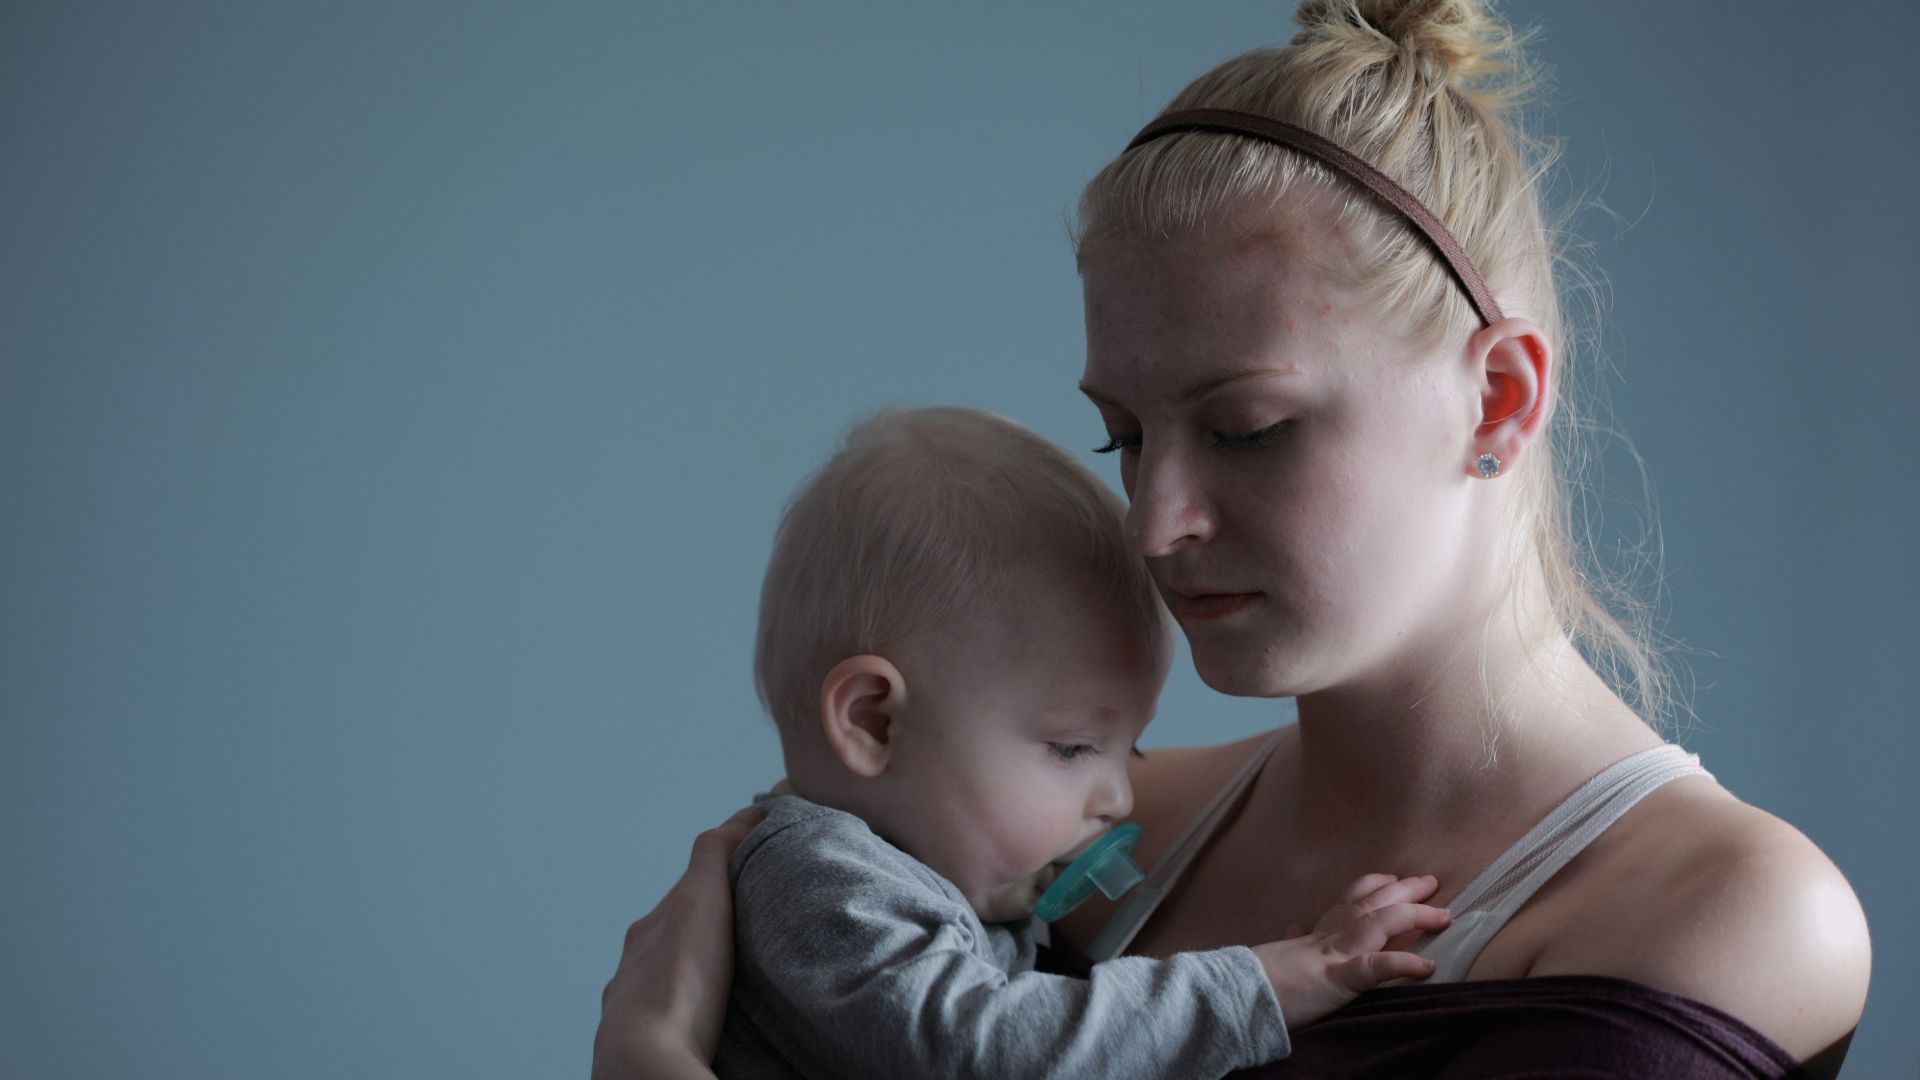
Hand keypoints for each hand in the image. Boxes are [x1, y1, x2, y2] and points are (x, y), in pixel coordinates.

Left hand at [592, 806, 763, 1079]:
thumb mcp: (700, 897)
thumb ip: (716, 852)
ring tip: (730, 985)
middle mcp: (632, 968)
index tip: (745, 882)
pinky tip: (705, 1025)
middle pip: (671, 941)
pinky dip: (686, 1016)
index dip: (715, 884)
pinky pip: (668, 1025)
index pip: (683, 895)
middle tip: (745, 933)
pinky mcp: (643, 1049)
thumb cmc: (677, 980)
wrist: (646, 1060)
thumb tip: (745, 811)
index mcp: (646, 931)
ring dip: (692, 979)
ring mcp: (632, 1011)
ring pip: (664, 985)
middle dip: (702, 934)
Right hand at [1250, 873, 1452, 1029]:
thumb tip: (1295, 927)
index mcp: (1315, 935)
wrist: (1235, 994)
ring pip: (1378, 923)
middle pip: (1370, 902)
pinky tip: (1426, 966)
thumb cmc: (1254, 979)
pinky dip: (1401, 963)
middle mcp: (1326, 937)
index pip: (1348, 901)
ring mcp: (1332, 955)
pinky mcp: (1335, 980)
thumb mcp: (1279, 956)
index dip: (1374, 887)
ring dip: (1413, 915)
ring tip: (1443, 916)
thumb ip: (1294, 941)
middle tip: (1431, 881)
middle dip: (1404, 890)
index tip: (1393, 878)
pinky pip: (1374, 968)